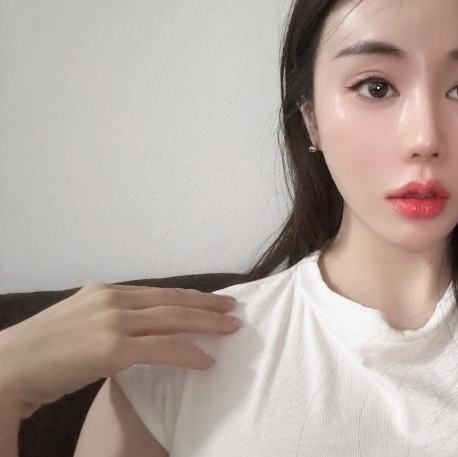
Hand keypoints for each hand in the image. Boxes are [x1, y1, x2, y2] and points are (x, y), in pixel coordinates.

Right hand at [0, 282, 240, 419]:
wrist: (6, 367)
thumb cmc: (38, 352)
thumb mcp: (79, 323)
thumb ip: (108, 322)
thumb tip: (134, 334)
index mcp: (104, 292)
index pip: (158, 292)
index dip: (189, 297)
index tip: (211, 300)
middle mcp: (113, 300)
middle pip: (173, 301)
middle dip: (207, 305)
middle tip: (233, 309)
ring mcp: (114, 321)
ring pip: (175, 319)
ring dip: (208, 324)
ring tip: (231, 329)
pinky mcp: (113, 348)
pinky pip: (164, 349)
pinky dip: (190, 353)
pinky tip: (206, 360)